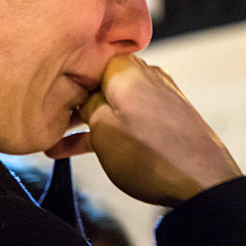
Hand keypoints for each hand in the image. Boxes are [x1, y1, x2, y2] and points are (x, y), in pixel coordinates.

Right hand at [45, 55, 241, 206]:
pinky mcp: (167, 117)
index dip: (61, 80)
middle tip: (44, 124)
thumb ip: (87, 104)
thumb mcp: (103, 129)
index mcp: (127, 68)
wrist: (203, 183)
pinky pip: (128, 117)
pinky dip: (107, 130)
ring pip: (112, 102)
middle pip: (98, 81)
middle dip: (71, 103)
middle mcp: (145, 74)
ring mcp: (159, 95)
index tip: (42, 98)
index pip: (84, 61)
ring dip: (85, 122)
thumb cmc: (149, 156)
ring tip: (53, 145)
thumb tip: (82, 94)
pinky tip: (81, 149)